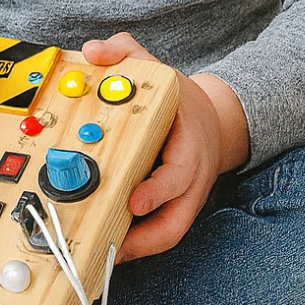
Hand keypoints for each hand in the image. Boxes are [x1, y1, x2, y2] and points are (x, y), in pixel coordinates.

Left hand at [81, 33, 249, 261]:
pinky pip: (160, 233)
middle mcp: (191, 177)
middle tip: (112, 243)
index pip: (180, 172)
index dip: (158, 190)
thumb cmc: (180, 100)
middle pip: (178, 219)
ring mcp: (186, 197)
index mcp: (189, 144)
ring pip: (170, 234)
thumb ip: (125, 53)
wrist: (212, 120)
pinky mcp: (175, 209)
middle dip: (147, 237)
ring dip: (139, 248)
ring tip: (105, 253)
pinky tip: (110, 245)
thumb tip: (93, 52)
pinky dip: (138, 243)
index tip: (134, 200)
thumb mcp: (157, 68)